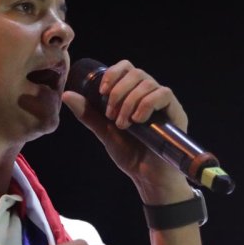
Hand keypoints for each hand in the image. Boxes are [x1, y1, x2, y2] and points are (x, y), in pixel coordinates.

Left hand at [62, 59, 193, 203]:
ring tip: (123, 124)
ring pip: (148, 83)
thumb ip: (88, 113)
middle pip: (136, 72)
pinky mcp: (176, 113)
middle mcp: (150, 94)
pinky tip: (138, 120)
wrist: (147, 176)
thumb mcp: (104, 131)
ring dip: (129, 102)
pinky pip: (163, 94)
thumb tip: (67, 95)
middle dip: (119, 92)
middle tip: (111, 115)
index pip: (126, 67)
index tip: (103, 92)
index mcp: (134, 94)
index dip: (113, 74)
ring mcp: (164, 103)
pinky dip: (147, 104)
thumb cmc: (129, 153)